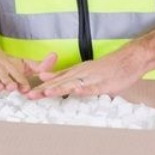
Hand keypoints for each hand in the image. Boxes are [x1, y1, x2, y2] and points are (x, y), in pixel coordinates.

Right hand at [0, 42, 56, 93]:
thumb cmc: (0, 61)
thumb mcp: (18, 62)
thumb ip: (36, 65)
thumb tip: (54, 58)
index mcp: (7, 63)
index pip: (15, 72)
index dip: (20, 80)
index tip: (25, 88)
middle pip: (1, 74)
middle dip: (7, 80)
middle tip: (11, 87)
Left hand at [25, 50, 142, 99]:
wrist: (127, 59)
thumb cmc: (106, 69)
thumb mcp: (81, 71)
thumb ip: (62, 75)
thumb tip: (43, 77)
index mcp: (73, 73)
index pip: (54, 81)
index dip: (40, 88)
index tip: (27, 94)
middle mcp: (79, 74)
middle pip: (59, 83)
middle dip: (44, 90)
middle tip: (29, 96)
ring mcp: (91, 77)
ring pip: (73, 83)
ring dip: (60, 88)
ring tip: (46, 92)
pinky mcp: (104, 82)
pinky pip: (93, 86)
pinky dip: (84, 89)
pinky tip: (76, 91)